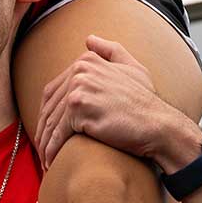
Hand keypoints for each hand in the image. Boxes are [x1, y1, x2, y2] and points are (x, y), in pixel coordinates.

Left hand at [36, 34, 200, 170]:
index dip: (48, 114)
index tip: (47, 132)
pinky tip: (52, 163)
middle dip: (43, 130)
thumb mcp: (133, 68)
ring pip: (52, 121)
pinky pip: (58, 134)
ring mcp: (79, 87)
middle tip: (42, 150)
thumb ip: (110, 52)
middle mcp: (80, 70)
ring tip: (45, 160)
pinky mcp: (80, 108)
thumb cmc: (146, 102)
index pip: (54, 90)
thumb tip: (89, 39)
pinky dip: (52, 150)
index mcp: (87, 61)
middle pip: (50, 106)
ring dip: (45, 143)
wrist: (159, 125)